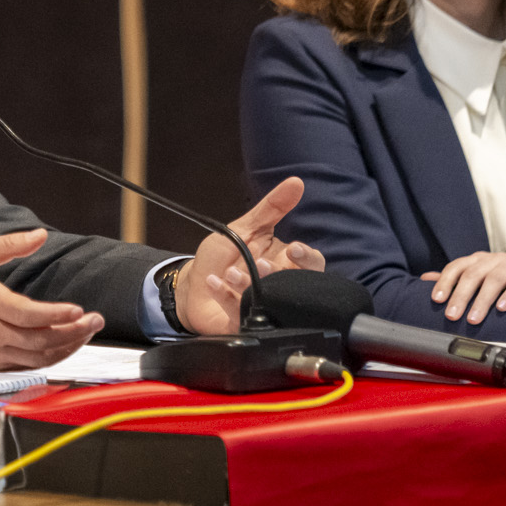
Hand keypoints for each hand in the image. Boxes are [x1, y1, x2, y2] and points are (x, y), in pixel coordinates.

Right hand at [0, 228, 105, 368]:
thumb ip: (7, 245)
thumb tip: (38, 236)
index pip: (26, 314)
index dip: (54, 314)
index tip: (77, 309)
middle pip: (38, 339)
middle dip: (72, 332)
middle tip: (94, 321)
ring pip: (38, 357)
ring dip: (67, 347)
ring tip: (86, 332)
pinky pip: (30, 366)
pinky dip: (52, 358)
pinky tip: (66, 346)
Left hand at [170, 177, 326, 333]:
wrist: (192, 286)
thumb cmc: (223, 257)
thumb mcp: (246, 227)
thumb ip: (271, 208)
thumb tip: (296, 182)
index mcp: (286, 264)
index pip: (312, 263)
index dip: (308, 258)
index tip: (294, 249)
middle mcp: (280, 288)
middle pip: (298, 286)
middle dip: (279, 274)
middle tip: (261, 265)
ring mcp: (264, 308)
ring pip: (270, 301)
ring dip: (250, 285)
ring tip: (231, 273)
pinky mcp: (244, 323)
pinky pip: (242, 313)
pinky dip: (227, 296)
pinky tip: (214, 282)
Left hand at [421, 252, 505, 324]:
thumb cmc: (504, 281)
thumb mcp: (478, 279)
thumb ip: (454, 280)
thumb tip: (424, 279)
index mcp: (477, 261)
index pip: (456, 267)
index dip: (445, 282)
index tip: (436, 300)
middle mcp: (493, 259)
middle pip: (473, 275)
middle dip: (460, 296)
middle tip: (451, 316)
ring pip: (495, 279)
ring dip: (482, 300)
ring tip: (474, 319)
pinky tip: (502, 308)